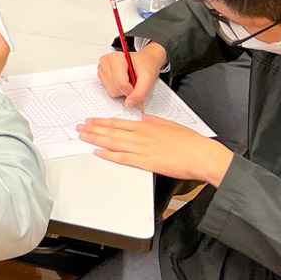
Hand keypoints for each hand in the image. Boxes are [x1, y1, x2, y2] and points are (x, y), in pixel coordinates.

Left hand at [76, 115, 233, 184]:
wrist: (201, 155)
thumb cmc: (190, 141)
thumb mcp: (170, 124)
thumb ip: (155, 120)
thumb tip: (144, 117)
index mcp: (147, 125)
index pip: (118, 122)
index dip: (102, 121)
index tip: (90, 120)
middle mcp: (141, 135)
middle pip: (112, 131)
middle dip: (93, 129)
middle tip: (79, 128)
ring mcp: (142, 148)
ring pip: (113, 142)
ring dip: (96, 139)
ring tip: (83, 137)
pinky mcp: (146, 162)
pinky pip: (123, 158)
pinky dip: (108, 155)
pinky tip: (98, 152)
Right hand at [98, 42, 166, 108]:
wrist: (144, 61)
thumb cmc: (146, 65)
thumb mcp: (148, 78)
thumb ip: (140, 92)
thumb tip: (129, 103)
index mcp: (116, 58)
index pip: (121, 83)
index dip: (131, 90)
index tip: (137, 87)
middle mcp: (106, 62)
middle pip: (115, 88)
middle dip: (127, 90)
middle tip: (134, 82)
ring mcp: (102, 68)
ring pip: (111, 91)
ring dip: (122, 90)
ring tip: (129, 80)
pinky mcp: (101, 75)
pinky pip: (109, 90)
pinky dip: (118, 89)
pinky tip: (123, 81)